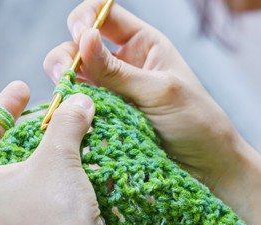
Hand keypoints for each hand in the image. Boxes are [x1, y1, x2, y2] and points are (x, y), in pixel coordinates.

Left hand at [0, 81, 114, 224]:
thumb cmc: (54, 217)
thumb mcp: (57, 159)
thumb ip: (65, 123)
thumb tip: (79, 100)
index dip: (6, 106)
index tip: (23, 88)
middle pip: (1, 157)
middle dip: (27, 134)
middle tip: (46, 116)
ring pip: (18, 180)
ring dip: (41, 159)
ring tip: (61, 142)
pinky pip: (29, 202)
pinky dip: (46, 184)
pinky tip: (66, 175)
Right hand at [43, 0, 260, 224]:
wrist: (203, 165)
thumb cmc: (194, 121)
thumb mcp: (158, 90)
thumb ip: (117, 70)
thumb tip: (83, 39)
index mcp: (142, 45)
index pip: (105, 15)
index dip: (86, 17)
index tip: (78, 34)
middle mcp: (122, 64)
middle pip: (80, 45)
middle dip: (66, 54)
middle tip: (65, 74)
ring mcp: (110, 91)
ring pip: (74, 75)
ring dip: (64, 81)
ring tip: (66, 95)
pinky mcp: (104, 116)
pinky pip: (78, 105)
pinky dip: (69, 107)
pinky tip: (70, 114)